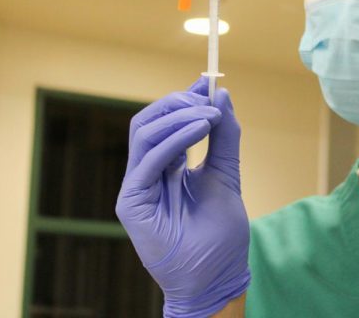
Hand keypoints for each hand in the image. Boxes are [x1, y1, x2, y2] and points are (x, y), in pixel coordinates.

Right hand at [115, 77, 249, 316]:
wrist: (216, 277)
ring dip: (178, 116)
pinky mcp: (131, 202)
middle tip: (208, 98)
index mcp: (165, 166)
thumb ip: (225, 138)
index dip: (183, 98)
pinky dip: (175, 138)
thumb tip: (222, 96)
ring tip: (209, 116)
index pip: (165, 121)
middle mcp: (146, 172)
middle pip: (148, 120)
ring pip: (143, 132)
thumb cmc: (220, 234)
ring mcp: (136, 186)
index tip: (207, 82)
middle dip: (178, 102)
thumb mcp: (227, 174)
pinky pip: (148, 159)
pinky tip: (201, 130)